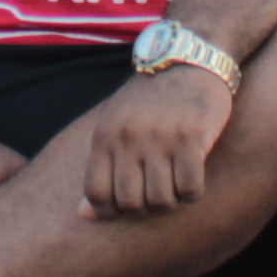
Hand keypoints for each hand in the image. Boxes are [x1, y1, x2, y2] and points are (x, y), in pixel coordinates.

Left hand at [72, 66, 232, 216]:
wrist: (187, 61)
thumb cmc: (148, 101)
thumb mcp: (115, 126)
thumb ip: (101, 168)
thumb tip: (84, 215)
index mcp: (105, 135)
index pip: (96, 193)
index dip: (108, 211)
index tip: (123, 207)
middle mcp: (129, 137)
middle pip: (130, 203)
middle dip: (143, 208)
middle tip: (154, 195)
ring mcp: (161, 138)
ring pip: (161, 200)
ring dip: (170, 201)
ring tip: (174, 185)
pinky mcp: (192, 138)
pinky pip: (190, 189)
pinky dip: (192, 193)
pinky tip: (192, 180)